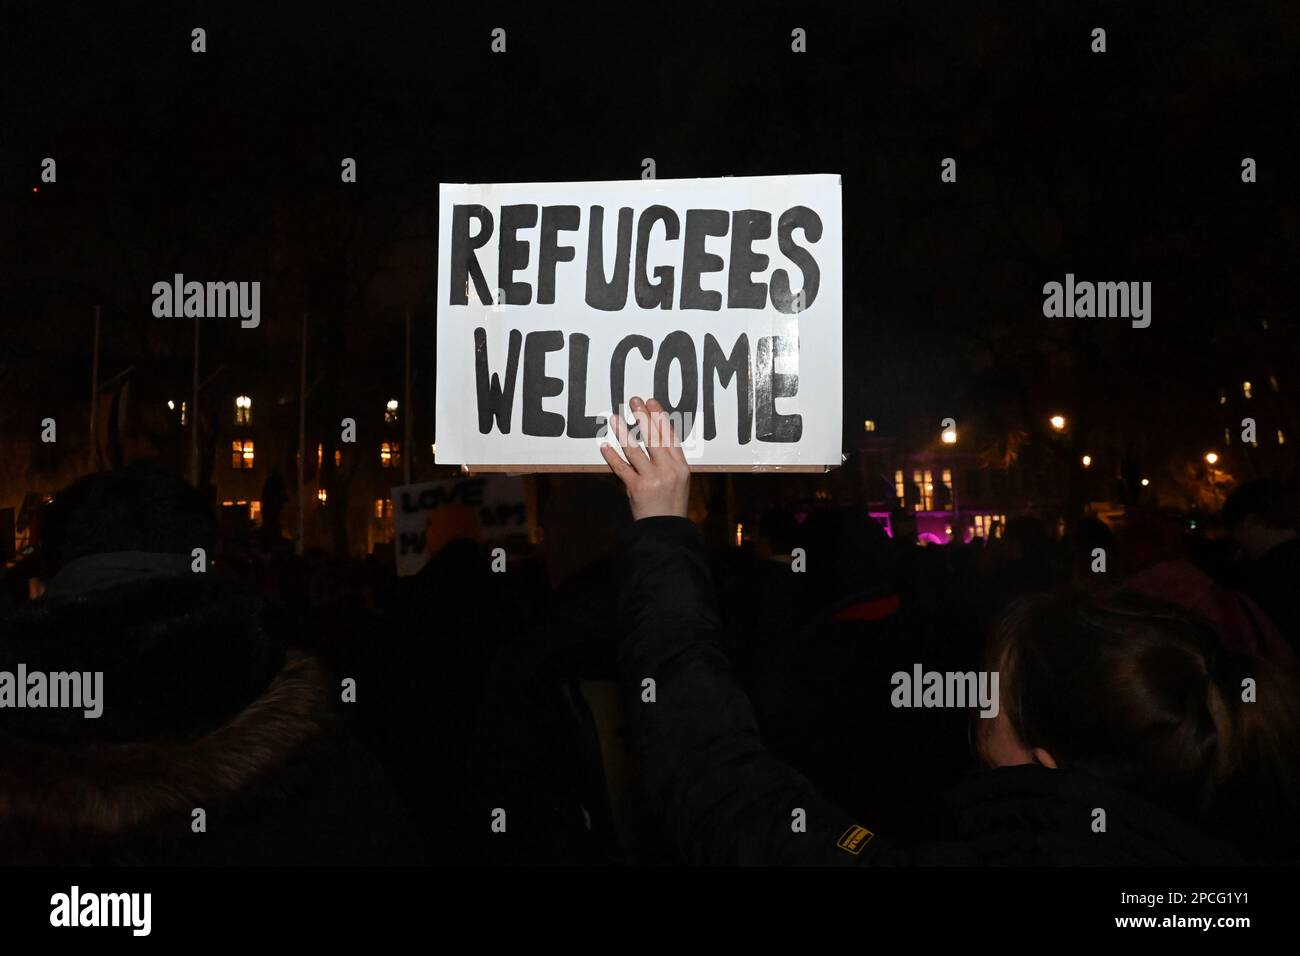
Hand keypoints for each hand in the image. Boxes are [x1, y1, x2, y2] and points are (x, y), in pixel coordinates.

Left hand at [600, 396, 690, 519]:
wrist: (666, 530)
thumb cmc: (671, 505)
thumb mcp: (679, 481)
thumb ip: (669, 462)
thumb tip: (653, 439)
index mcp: (682, 467)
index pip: (670, 436)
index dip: (660, 418)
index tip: (651, 403)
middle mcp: (669, 470)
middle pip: (654, 438)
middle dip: (643, 417)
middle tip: (634, 401)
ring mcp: (653, 479)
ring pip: (635, 450)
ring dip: (623, 432)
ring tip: (614, 418)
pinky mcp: (637, 489)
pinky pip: (621, 468)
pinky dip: (612, 457)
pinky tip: (605, 446)